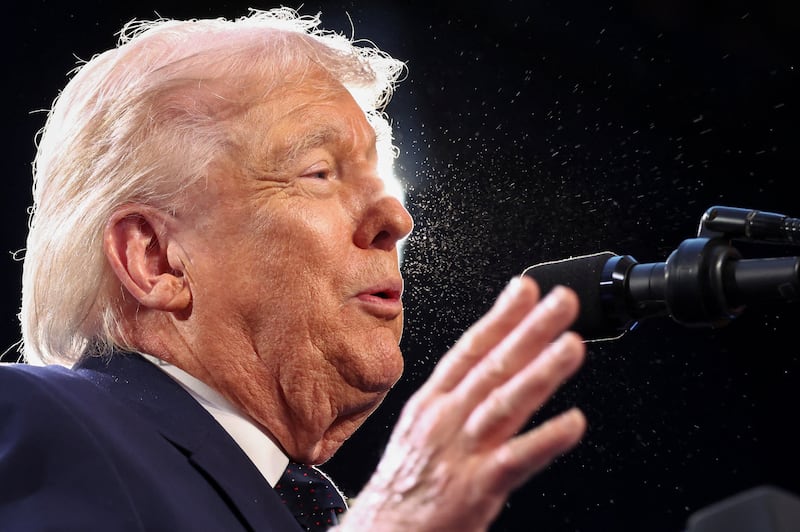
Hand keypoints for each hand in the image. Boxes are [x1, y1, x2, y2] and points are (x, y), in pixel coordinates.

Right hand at [339, 276, 585, 530]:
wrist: (384, 531)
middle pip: (493, 366)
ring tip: (572, 345)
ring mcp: (461, 451)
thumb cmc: (405, 483)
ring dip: (541, 371)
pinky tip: (573, 422)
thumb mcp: (422, 427)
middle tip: (562, 302)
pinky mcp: (476, 486)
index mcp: (433, 403)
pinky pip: (517, 458)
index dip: (500, 316)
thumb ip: (456, 397)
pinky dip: (545, 439)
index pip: (470, 349)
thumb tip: (492, 366)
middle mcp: (446, 419)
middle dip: (530, 329)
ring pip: (506, 403)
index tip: (526, 288)